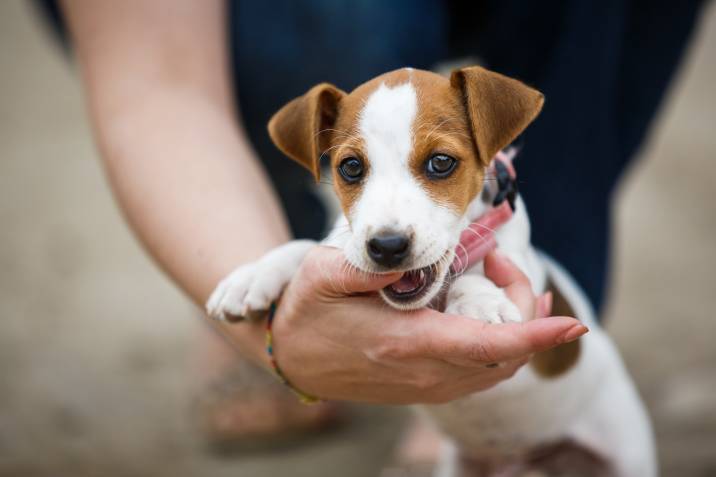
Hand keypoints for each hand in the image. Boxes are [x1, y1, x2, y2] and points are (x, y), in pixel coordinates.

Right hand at [271, 246, 585, 403]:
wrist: (290, 358)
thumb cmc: (306, 311)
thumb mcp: (325, 274)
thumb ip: (372, 264)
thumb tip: (415, 255)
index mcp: (405, 343)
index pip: (486, 345)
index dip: (535, 335)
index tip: (571, 322)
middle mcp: (424, 373)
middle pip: (505, 356)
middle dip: (526, 310)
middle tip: (498, 261)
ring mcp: (427, 385)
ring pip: (499, 368)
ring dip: (516, 326)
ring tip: (498, 278)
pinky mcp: (426, 385)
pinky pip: (481, 372)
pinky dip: (502, 344)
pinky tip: (491, 311)